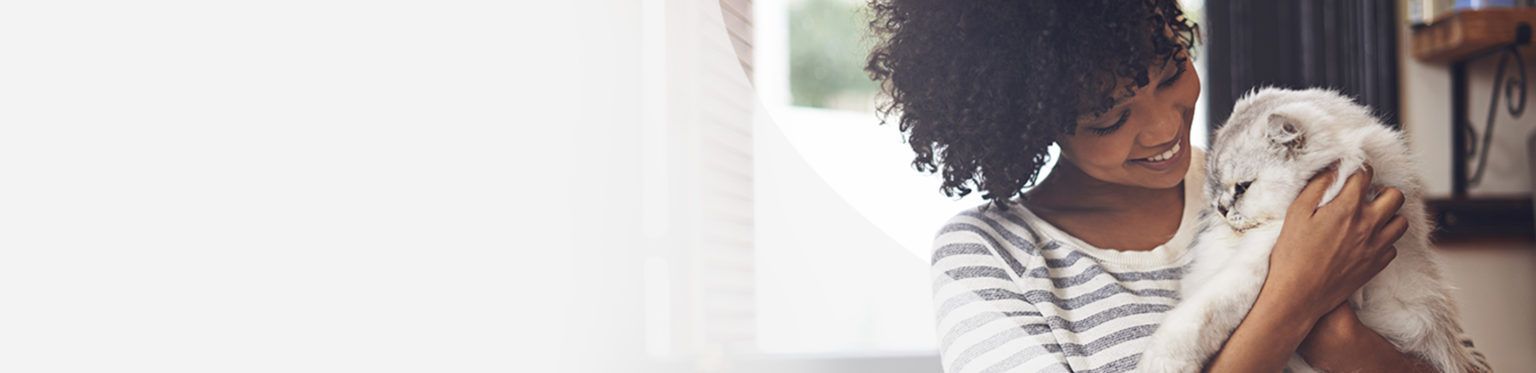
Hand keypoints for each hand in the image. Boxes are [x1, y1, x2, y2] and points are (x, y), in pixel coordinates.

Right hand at [1266, 163, 1408, 320]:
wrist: (1300, 294)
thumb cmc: (1293, 254)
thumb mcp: (1296, 213)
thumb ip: (1317, 187)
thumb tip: (1333, 170)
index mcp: (1348, 208)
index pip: (1365, 176)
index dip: (1357, 171)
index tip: (1350, 175)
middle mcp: (1369, 225)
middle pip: (1395, 196)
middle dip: (1381, 191)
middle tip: (1365, 197)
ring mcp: (1376, 246)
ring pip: (1401, 221)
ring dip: (1388, 215)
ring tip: (1370, 218)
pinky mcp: (1377, 265)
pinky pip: (1393, 246)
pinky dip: (1383, 240)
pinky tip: (1365, 242)